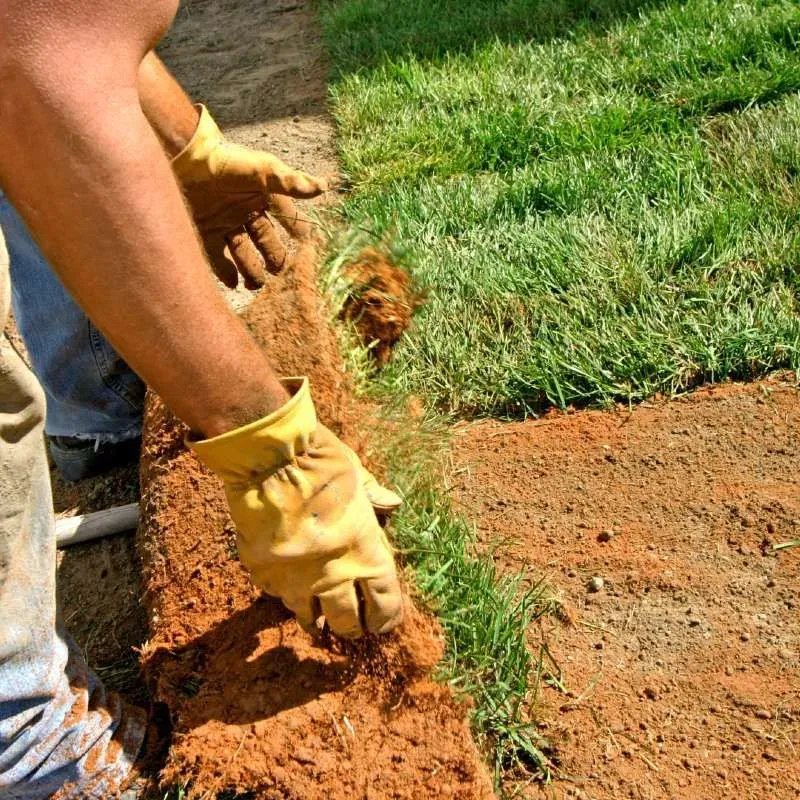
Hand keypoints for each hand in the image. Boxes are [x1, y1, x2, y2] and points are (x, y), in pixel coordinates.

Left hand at [172, 106, 325, 288]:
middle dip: (275, 258)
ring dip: (251, 270)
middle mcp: (245, 211)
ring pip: (243, 253)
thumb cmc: (226, 160)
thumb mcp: (262, 170)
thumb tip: (322, 187)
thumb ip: (290, 182)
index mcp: (262, 197)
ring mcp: (224, 223)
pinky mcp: (204, 231)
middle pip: (265, 241)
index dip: (297, 230)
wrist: (185, 156)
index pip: (286, 217)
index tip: (308, 245)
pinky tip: (234, 284)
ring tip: (257, 285)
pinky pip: (218, 258)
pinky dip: (226, 272)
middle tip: (281, 273)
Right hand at [188, 378, 403, 637]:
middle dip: (352, 626)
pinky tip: (285, 587)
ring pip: (308, 618)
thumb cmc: (321, 462)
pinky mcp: (264, 573)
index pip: (385, 604)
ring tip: (317, 622)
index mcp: (366, 553)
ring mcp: (296, 579)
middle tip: (352, 626)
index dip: (386, 617)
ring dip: (315, 619)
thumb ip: (374, 496)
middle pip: (348, 622)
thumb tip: (393, 503)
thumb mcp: (357, 475)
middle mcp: (334, 575)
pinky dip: (283, 593)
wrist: (269, 460)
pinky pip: (276, 595)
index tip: (383, 621)